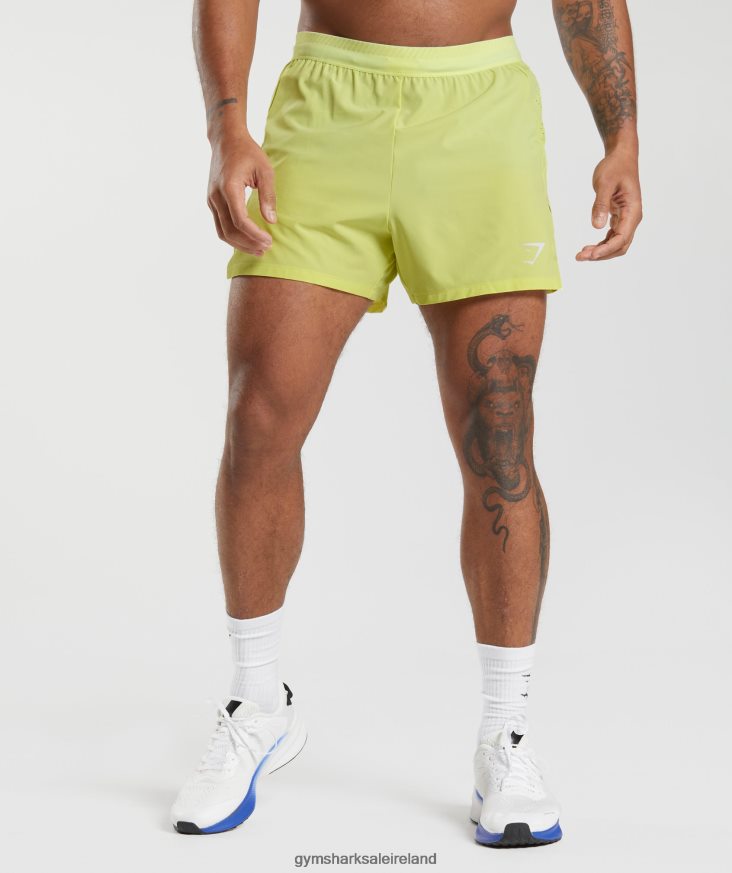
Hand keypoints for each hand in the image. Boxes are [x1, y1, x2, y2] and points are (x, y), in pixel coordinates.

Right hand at [207, 134, 276, 255]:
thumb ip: (268, 196)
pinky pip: (220, 226)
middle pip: (229, 231)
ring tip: (258, 249)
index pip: (240, 220)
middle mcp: (216, 196)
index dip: (255, 234)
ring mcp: (211, 200)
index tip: (270, 240)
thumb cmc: (248, 152)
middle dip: (248, 243)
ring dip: (240, 244)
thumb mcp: (265, 170)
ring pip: (222, 232)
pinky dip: (233, 236)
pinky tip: (247, 240)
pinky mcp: (212, 202)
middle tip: (266, 249)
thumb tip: (271, 221)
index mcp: (229, 187)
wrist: (226, 140)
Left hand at [576, 147, 641, 261]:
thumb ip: (600, 205)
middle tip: (580, 257)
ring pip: (616, 244)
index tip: (590, 255)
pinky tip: (588, 247)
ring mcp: (627, 219)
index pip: (621, 238)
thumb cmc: (615, 167)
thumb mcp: (605, 183)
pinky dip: (601, 244)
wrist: (621, 157)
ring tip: (581, 254)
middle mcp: (632, 218)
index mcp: (633, 211)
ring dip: (600, 251)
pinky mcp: (620, 217)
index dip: (606, 249)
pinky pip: (612, 237)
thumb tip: (597, 226)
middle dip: (602, 254)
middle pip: (620, 246)